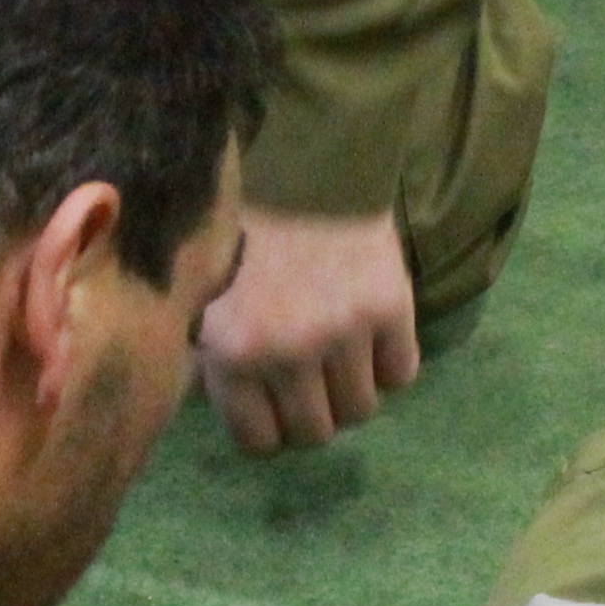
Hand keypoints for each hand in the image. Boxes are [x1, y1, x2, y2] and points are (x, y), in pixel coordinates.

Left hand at [199, 206, 421, 451]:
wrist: (299, 164)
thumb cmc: (238, 230)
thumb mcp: (204, 299)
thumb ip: (217, 359)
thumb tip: (240, 410)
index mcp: (233, 354)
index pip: (260, 441)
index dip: (268, 428)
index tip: (271, 408)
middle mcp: (289, 355)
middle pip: (315, 433)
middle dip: (310, 415)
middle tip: (308, 388)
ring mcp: (344, 335)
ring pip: (360, 410)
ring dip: (350, 393)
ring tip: (340, 361)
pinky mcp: (390, 311)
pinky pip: (400, 373)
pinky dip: (388, 364)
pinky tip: (372, 340)